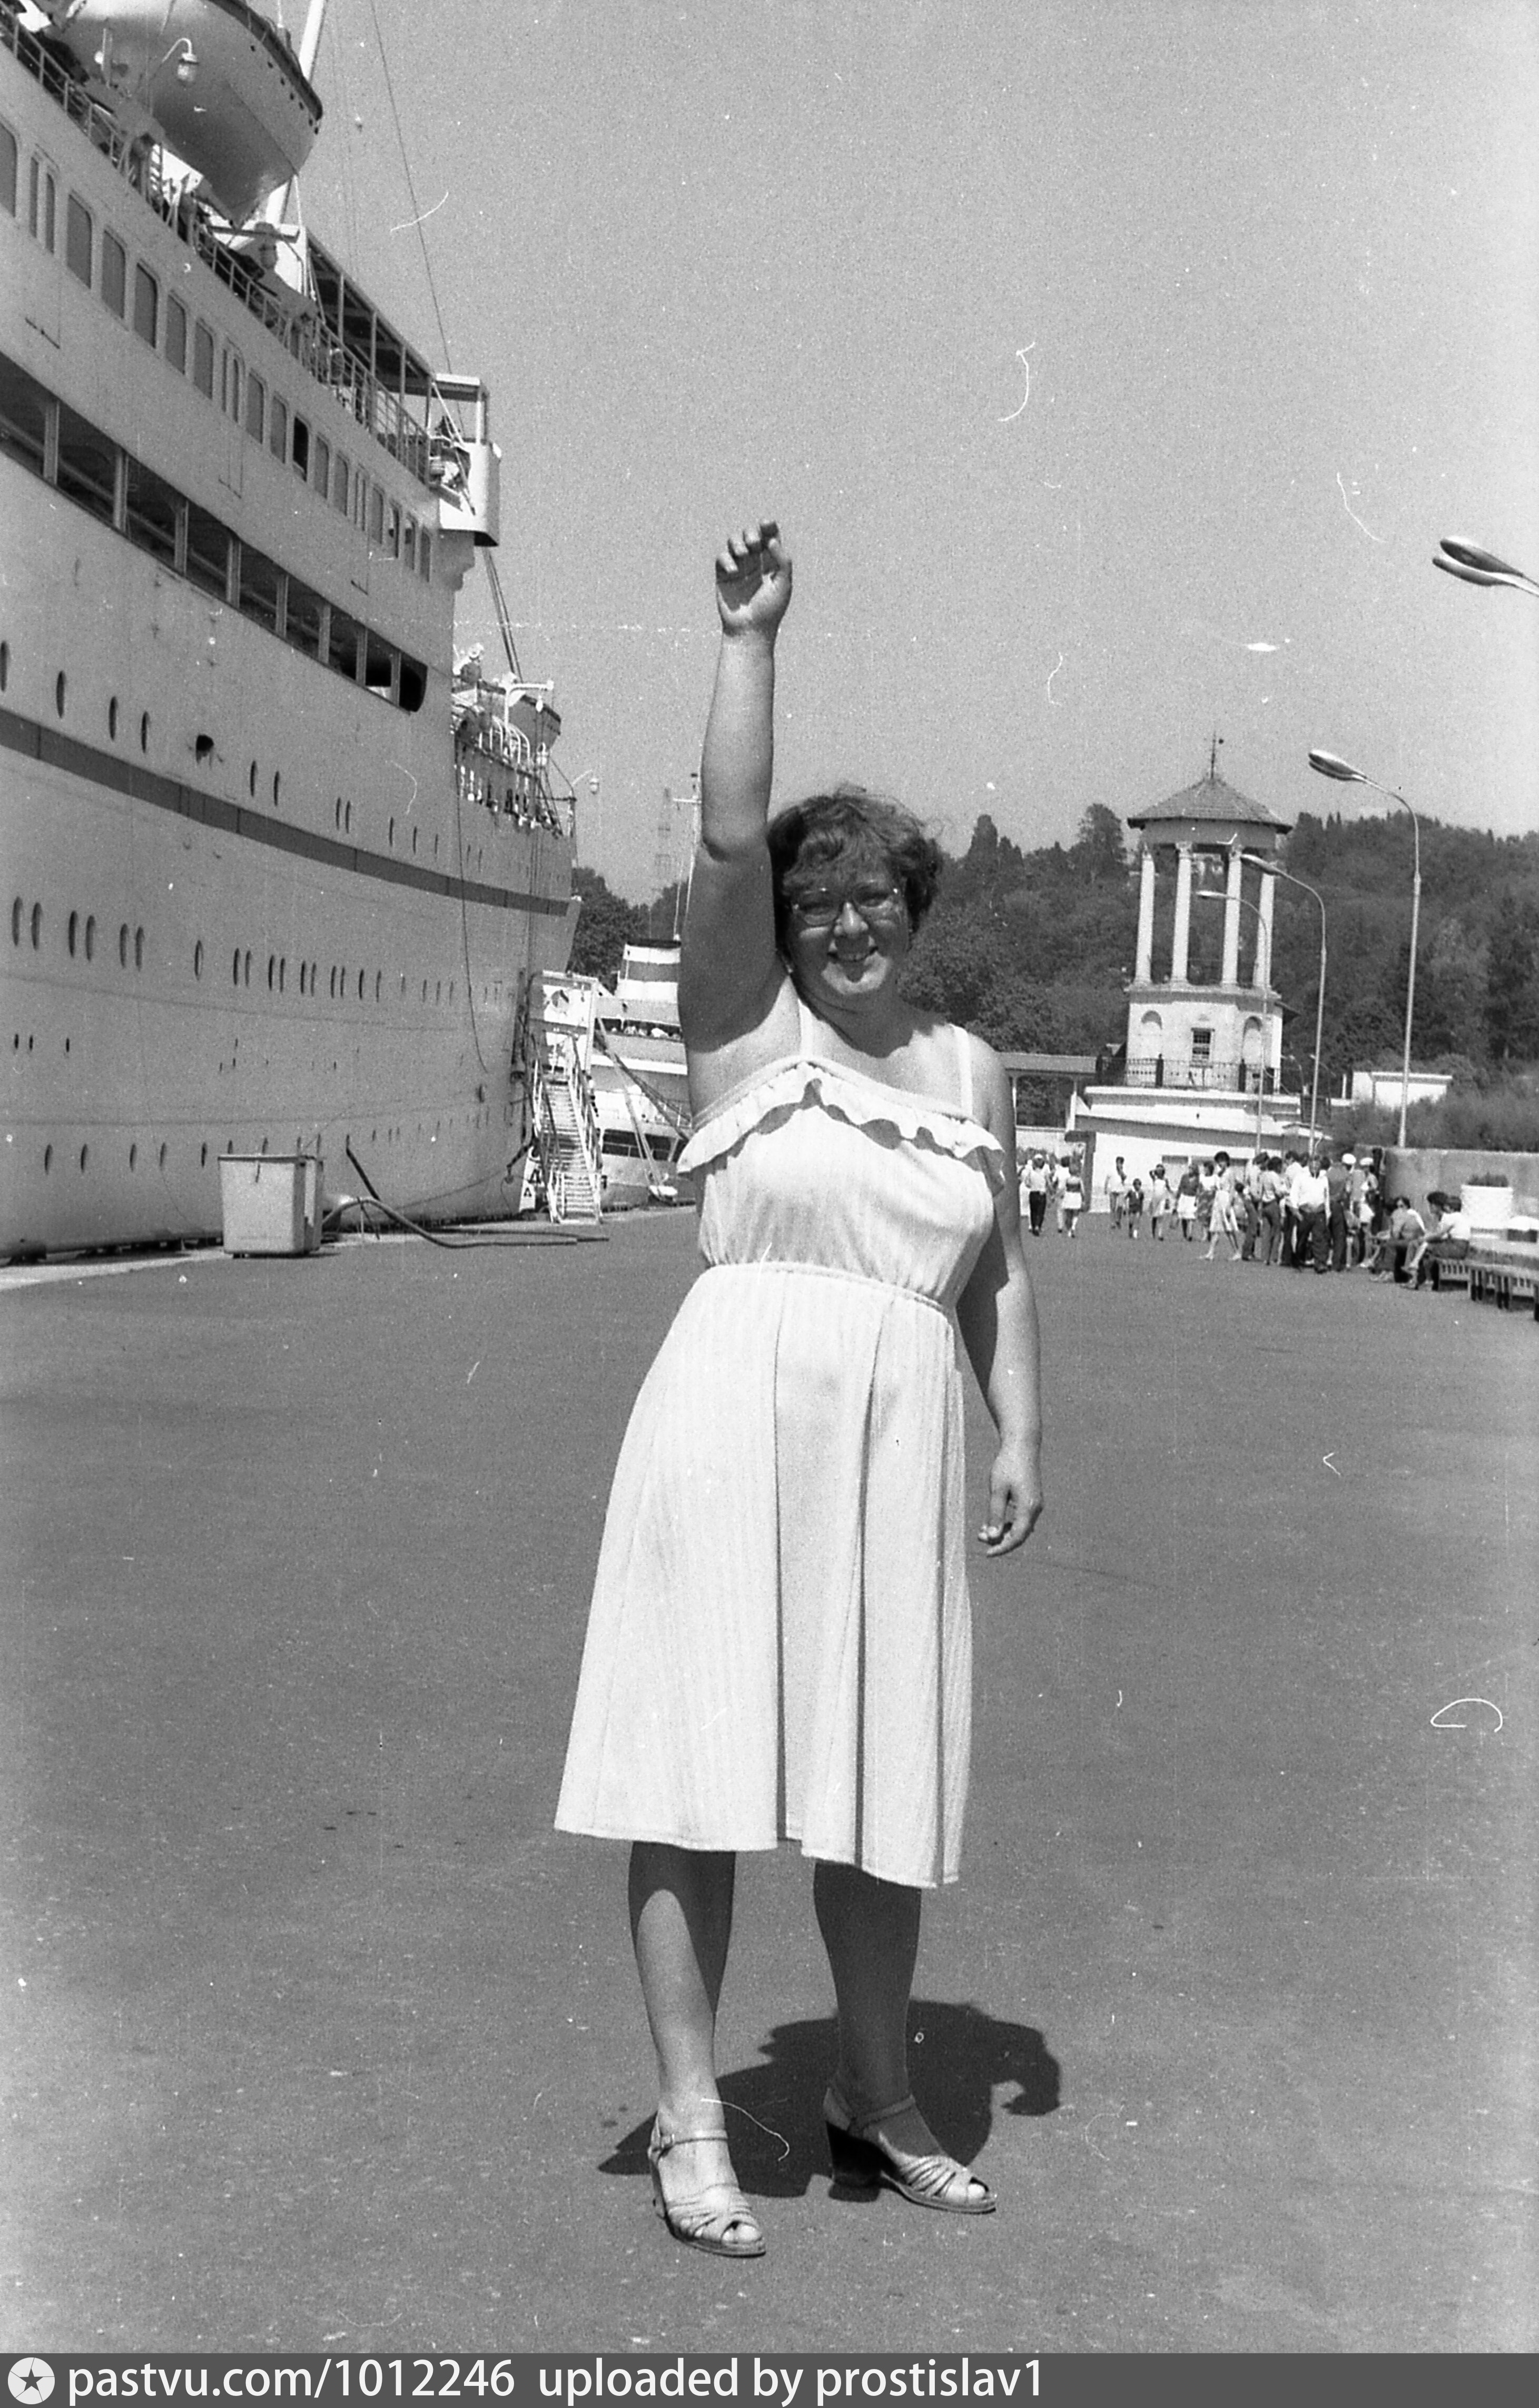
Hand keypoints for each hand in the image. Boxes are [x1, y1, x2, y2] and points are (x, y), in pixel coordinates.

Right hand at [715, 522, 791, 636]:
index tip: (767, 524)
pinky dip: (726, 559)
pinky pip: (721, 558)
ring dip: (737, 542)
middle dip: (751, 534)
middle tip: (754, 546)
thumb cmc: (770, 610)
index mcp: (771, 562)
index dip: (768, 527)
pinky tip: (733, 571)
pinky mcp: (723, 576)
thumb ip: (782, 561)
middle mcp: (755, 562)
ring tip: (743, 554)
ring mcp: (738, 568)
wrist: (749, 630)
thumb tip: (772, 540)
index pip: (769, 538)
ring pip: (734, 542)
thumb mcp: (783, 584)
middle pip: (750, 536)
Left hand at [977, 1441, 1043, 1556]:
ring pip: (1020, 1527)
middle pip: (1019, 1534)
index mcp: (1029, 1508)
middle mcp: (1035, 1508)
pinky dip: (1007, 1522)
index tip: (987, 1553)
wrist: (1022, 1444)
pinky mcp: (1032, 1499)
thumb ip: (995, 1514)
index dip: (1002, 1548)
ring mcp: (1035, 1504)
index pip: (1017, 1537)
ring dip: (1002, 1531)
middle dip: (999, 1539)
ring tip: (982, 1529)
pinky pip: (1021, 1518)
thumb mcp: (997, 1490)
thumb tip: (992, 1537)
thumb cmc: (1007, 1465)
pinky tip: (992, 1519)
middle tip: (978, 1537)